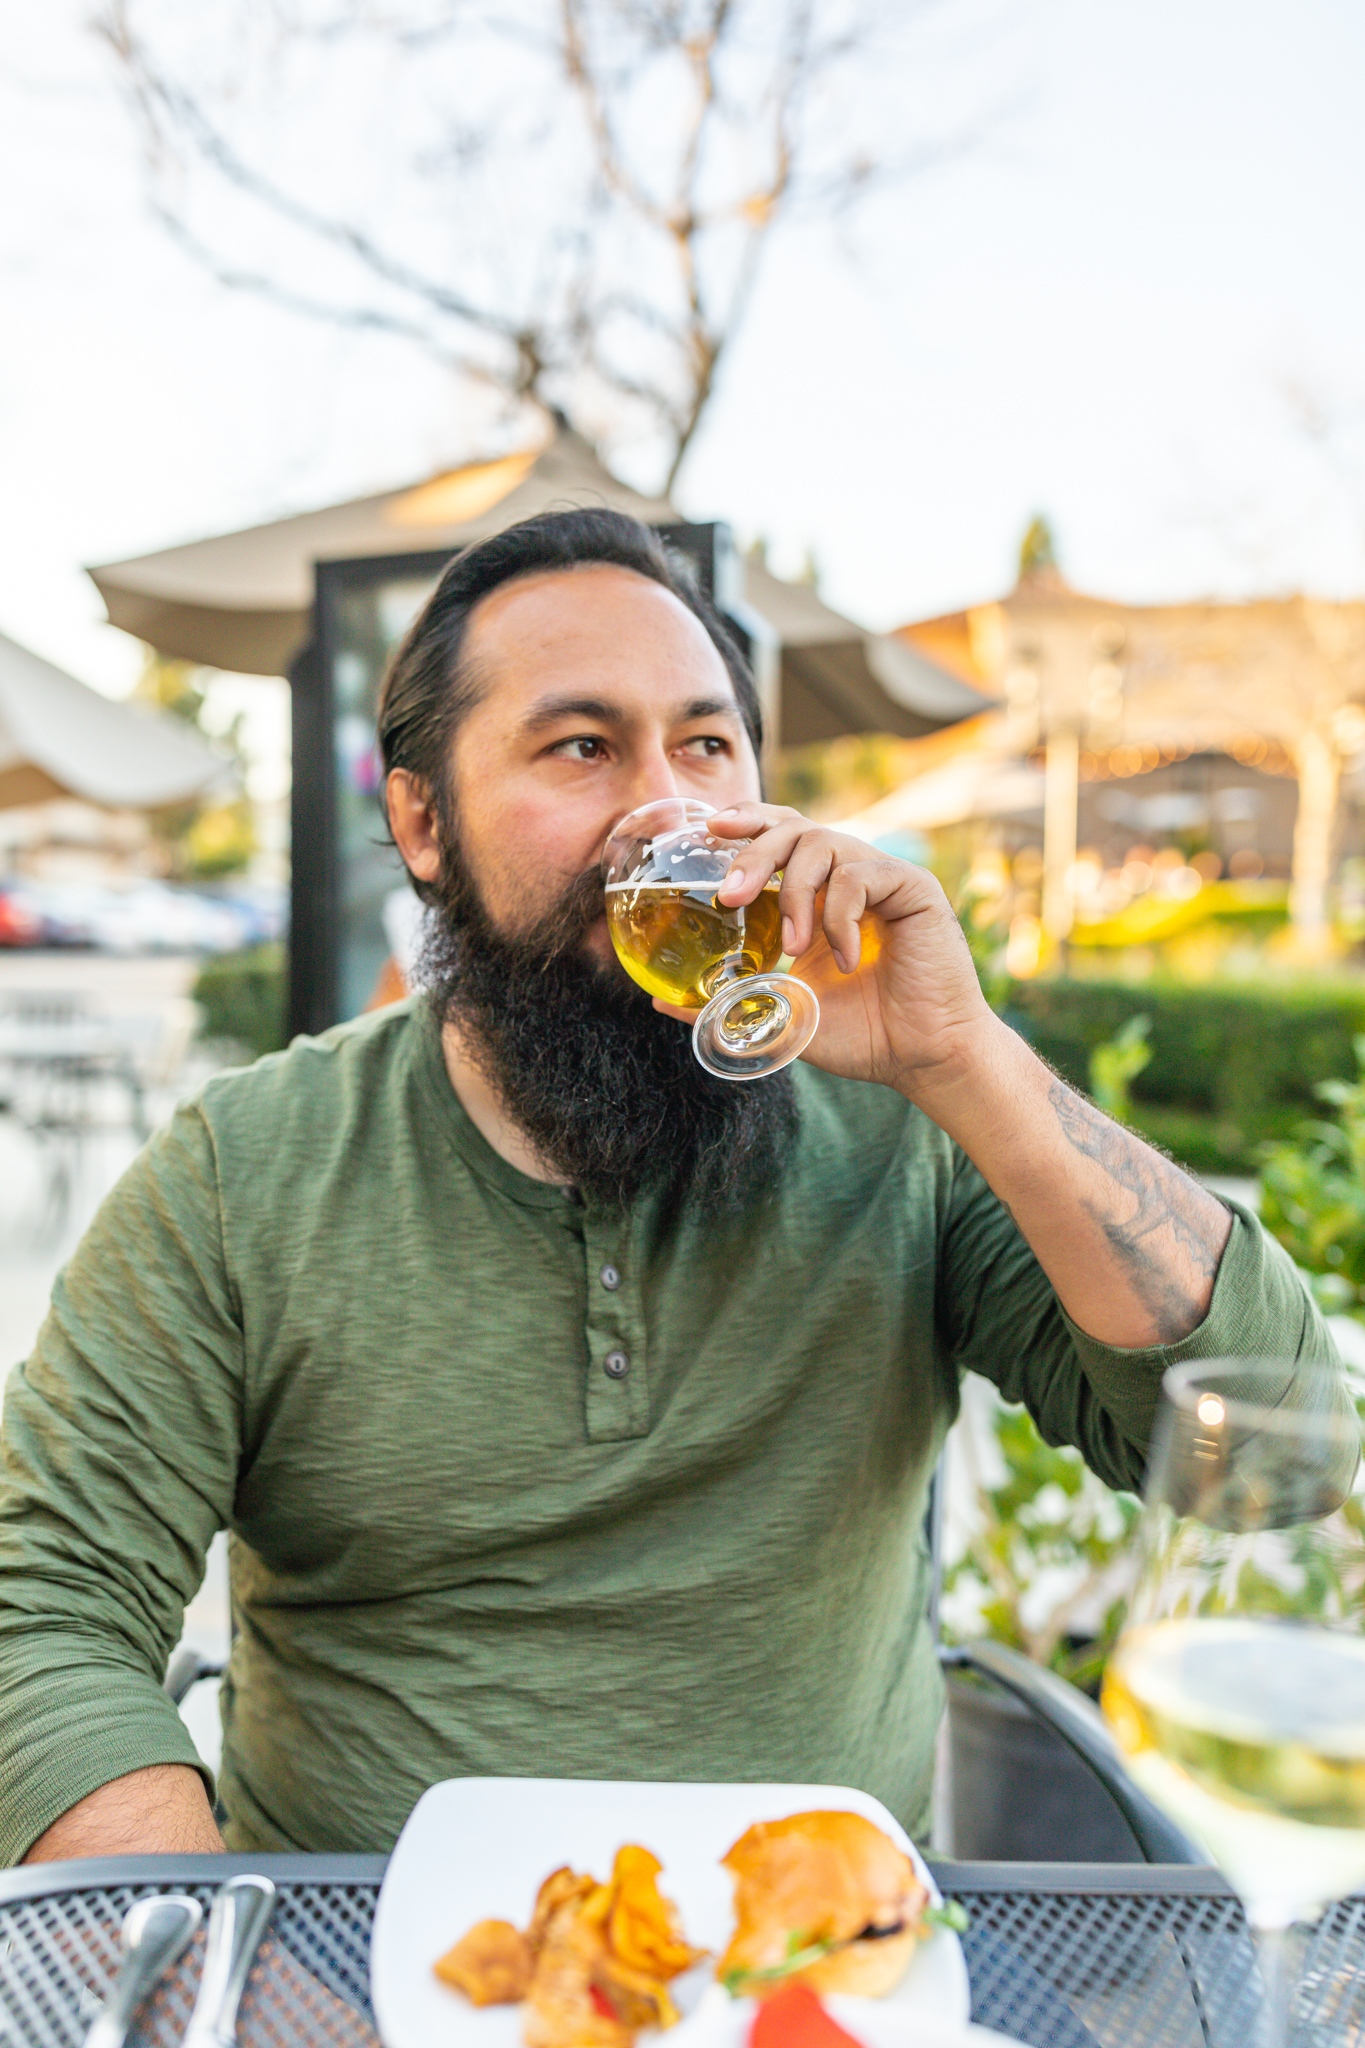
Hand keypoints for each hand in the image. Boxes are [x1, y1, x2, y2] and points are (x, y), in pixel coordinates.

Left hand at [652, 802, 998, 1099]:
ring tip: (793, 948)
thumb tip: (659, 999)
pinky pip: (861, 875)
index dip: (747, 822)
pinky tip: (842, 958)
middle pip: (794, 827)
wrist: (922, 1058)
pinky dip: (839, 915)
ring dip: (795, 893)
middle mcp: (850, 877)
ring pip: (824, 843)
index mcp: (819, 897)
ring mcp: (882, 878)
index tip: (711, 828)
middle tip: (729, 894)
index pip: (781, 836)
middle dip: (754, 852)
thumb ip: (727, 998)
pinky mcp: (913, 888)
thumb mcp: (781, 1014)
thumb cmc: (862, 1036)